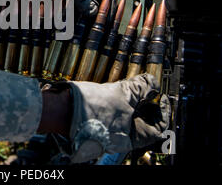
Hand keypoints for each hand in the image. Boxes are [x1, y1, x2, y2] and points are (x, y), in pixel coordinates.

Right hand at [38, 73, 169, 163]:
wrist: (59, 108)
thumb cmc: (89, 109)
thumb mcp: (122, 94)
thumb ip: (141, 88)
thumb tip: (153, 83)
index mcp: (130, 137)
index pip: (156, 128)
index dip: (162, 111)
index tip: (162, 96)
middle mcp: (119, 136)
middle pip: (141, 121)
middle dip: (146, 103)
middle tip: (148, 87)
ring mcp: (107, 128)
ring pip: (126, 114)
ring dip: (131, 99)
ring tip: (131, 85)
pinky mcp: (96, 119)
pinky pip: (113, 111)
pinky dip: (118, 100)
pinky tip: (115, 88)